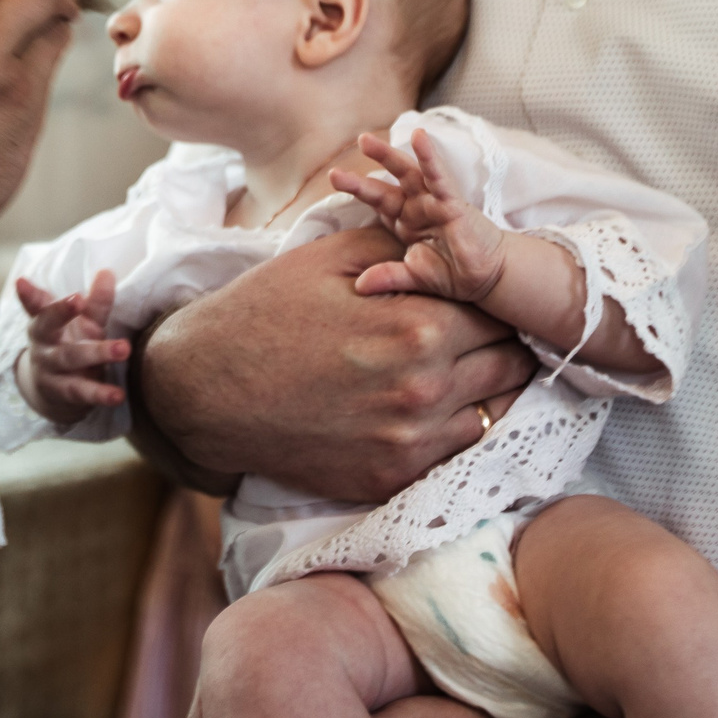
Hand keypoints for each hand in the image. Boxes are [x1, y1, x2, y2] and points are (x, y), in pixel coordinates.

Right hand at [14, 270, 129, 424]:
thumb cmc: (71, 346)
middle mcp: (43, 344)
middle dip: (61, 311)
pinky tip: (118, 395)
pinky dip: (100, 394)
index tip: (21, 281)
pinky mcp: (63, 393)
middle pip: (47, 325)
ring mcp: (50, 369)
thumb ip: (95, 302)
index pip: (36, 305)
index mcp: (44, 322)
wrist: (54, 394)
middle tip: (77, 298)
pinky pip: (82, 392)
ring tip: (123, 348)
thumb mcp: (83, 324)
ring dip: (98, 352)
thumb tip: (108, 271)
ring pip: (70, 358)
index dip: (28, 294)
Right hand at [133, 226, 533, 501]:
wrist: (207, 390)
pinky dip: (459, 428)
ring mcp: (409, 443)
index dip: (492, 299)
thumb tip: (451, 239)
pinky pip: (458, 454)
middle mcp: (424, 391)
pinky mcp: (391, 479)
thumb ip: (403, 248)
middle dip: (501, 342)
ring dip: (489, 388)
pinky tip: (437, 405)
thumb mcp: (331, 258)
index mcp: (418, 329)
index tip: (480, 294)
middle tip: (480, 330)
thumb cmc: (266, 313)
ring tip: (465, 367)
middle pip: (509, 365)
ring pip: (495, 413)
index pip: (497, 313)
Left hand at [334, 130, 507, 302]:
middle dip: (363, 176)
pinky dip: (429, 158)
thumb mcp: (414, 277)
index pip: (376, 203)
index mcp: (404, 221)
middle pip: (386, 184)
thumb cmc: (453, 273)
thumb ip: (389, 277)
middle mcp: (416, 207)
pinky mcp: (453, 203)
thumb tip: (359, 286)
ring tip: (365, 141)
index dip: (357, 191)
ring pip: (408, 174)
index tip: (334, 180)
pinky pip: (439, 178)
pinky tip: (419, 137)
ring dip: (387, 157)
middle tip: (339, 165)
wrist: (488, 278)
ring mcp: (434, 202)